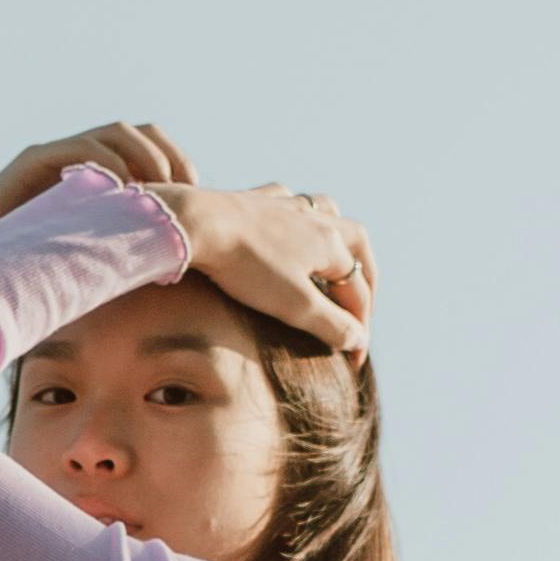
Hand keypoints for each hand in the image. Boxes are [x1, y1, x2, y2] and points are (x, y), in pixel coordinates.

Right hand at [0, 122, 197, 261]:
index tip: (198, 196)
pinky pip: (80, 148)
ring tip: (159, 190)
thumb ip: (128, 246)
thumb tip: (181, 265)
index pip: (151, 145)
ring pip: (116, 132)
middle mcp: (81, 156)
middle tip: (188, 190)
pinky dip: (108, 163)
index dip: (178, 162)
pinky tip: (124, 191)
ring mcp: (57, 154)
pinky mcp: (33, 162)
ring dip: (146, 156)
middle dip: (170, 155)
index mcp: (100, 171)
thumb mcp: (97, 255)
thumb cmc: (36, 270)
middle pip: (141, 131)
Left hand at [148, 183, 376, 358]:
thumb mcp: (294, 305)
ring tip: (336, 256)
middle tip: (362, 302)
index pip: (357, 293)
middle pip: (357, 242)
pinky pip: (285, 200)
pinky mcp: (254, 199)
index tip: (353, 361)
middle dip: (364, 275)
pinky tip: (286, 223)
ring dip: (337, 235)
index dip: (360, 329)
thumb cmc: (246, 267)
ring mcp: (283, 204)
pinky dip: (295, 215)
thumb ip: (331, 325)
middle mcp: (314, 219)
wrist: (195, 222)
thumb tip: (360, 340)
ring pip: (325, 211)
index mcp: (330, 244)